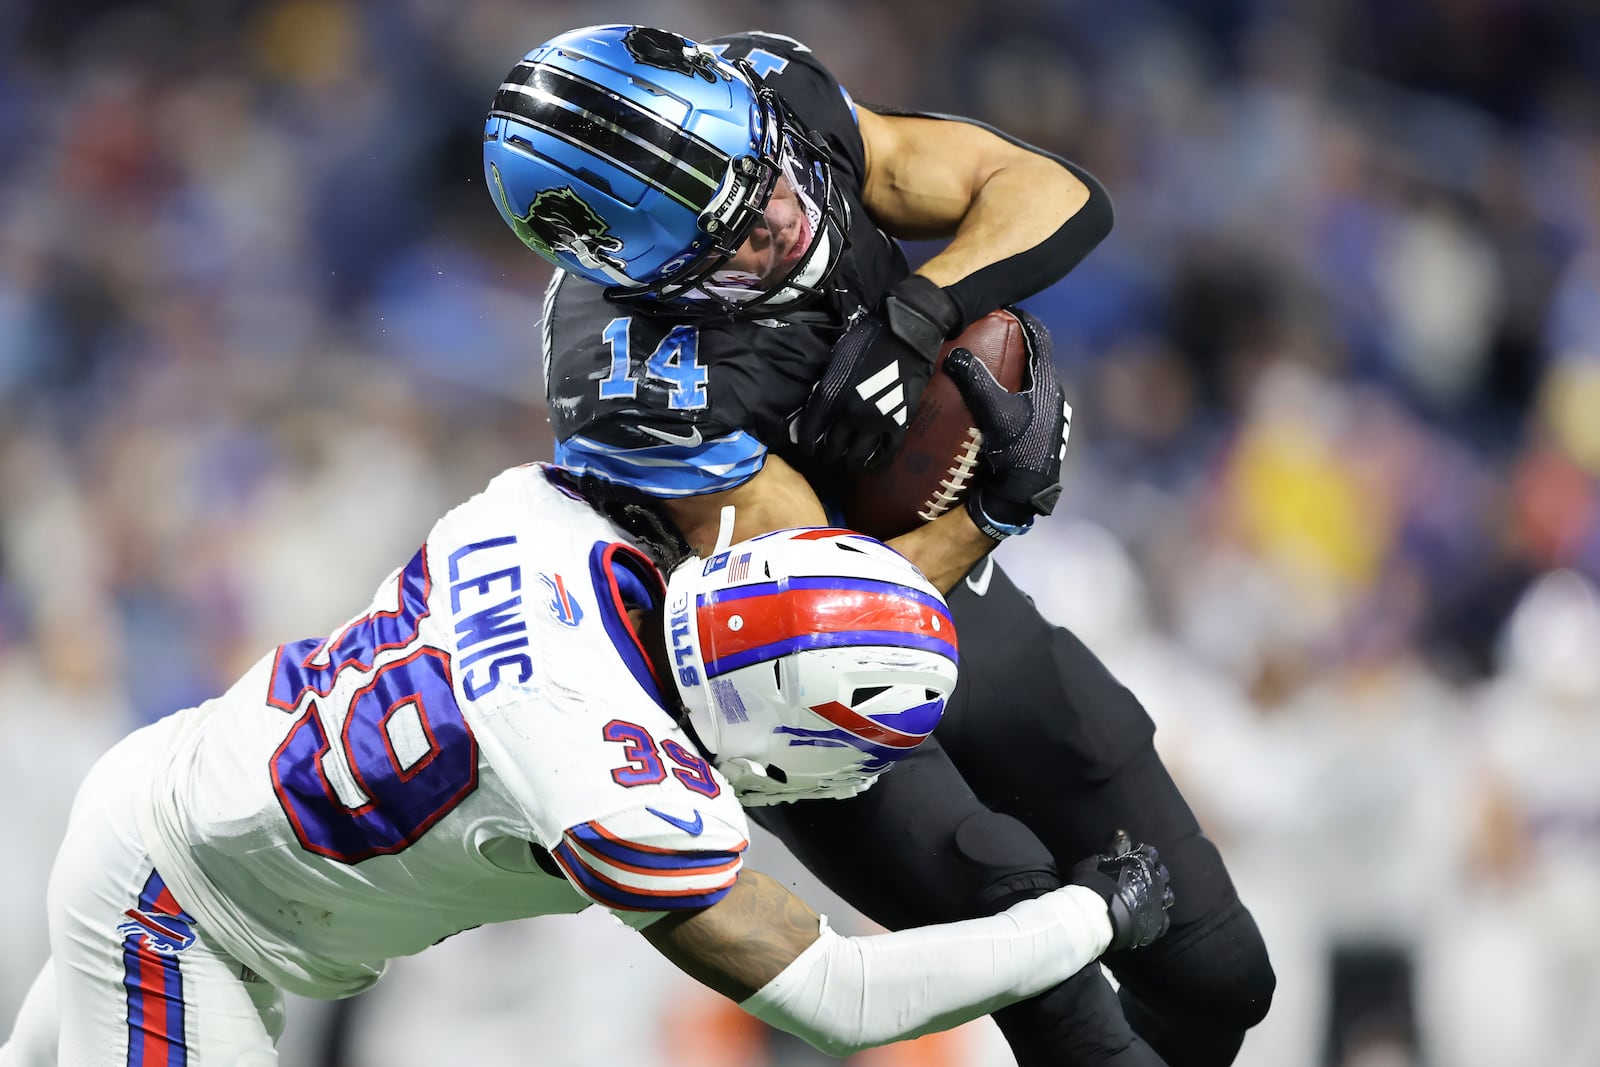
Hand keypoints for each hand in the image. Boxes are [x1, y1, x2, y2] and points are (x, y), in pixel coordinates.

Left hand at [795, 275, 960, 468]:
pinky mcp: (898, 425)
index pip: (809, 435)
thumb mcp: (835, 363)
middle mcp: (848, 415)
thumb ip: (824, 389)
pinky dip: (876, 464)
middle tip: (829, 454)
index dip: (806, 445)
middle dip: (827, 456)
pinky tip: (872, 463)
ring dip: (850, 462)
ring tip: (849, 460)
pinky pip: (885, 455)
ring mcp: (875, 423)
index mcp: (829, 398)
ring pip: (856, 458)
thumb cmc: (865, 342)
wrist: (903, 336)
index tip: (809, 446)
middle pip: (832, 450)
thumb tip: (814, 409)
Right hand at [943, 310, 1070, 539]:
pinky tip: (997, 401)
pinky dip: (1015, 390)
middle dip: (1016, 343)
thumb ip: (975, 381)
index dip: (1024, 319)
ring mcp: (1051, 413)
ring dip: (1016, 369)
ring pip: (1034, 380)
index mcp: (1048, 382)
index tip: (1006, 310)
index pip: (1039, 337)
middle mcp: (1055, 393)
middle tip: (992, 333)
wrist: (1028, 491)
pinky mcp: (1044, 429)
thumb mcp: (993, 411)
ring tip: (991, 364)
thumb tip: (954, 354)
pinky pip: (1030, 398)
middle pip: (1037, 357)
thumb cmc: (1016, 448)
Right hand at [1068, 830, 1174, 952]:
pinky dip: (1158, 917)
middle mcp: (1156, 880)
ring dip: (1161, 894)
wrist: (1100, 913)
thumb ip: (1114, 846)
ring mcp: (1158, 901)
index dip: (1142, 854)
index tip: (1135, 857)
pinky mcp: (1157, 922)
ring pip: (1168, 895)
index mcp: (1143, 862)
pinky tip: (1150, 917)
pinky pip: (1164, 920)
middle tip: (1142, 877)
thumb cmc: (1097, 882)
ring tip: (1149, 897)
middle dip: (1155, 873)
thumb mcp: (1100, 859)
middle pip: (1162, 873)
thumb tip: (1122, 832)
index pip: (1149, 852)